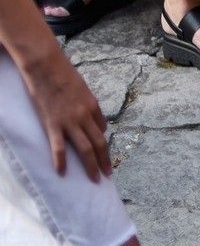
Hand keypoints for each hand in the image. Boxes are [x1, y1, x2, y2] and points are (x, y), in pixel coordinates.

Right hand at [13, 31, 110, 180]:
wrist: (46, 65)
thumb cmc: (62, 73)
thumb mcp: (81, 87)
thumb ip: (86, 102)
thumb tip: (89, 116)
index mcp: (93, 105)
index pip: (102, 128)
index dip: (102, 141)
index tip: (101, 152)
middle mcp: (85, 115)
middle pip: (99, 143)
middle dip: (105, 160)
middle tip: (108, 175)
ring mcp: (70, 121)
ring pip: (86, 148)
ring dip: (92, 166)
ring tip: (95, 179)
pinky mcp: (53, 123)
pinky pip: (59, 147)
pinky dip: (61, 161)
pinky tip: (62, 173)